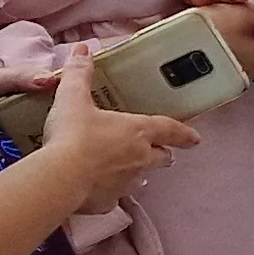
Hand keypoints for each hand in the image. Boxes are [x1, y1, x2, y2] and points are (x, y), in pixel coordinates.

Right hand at [23, 62, 196, 216]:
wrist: (58, 179)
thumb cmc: (71, 136)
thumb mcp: (72, 98)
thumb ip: (80, 74)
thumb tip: (83, 51)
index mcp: (138, 131)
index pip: (170, 130)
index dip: (184, 133)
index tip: (195, 139)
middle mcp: (139, 159)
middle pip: (161, 158)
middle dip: (164, 154)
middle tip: (164, 153)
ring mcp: (125, 183)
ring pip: (141, 178)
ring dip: (139, 173)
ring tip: (131, 170)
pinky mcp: (107, 203)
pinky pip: (114, 197)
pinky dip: (110, 192)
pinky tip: (99, 190)